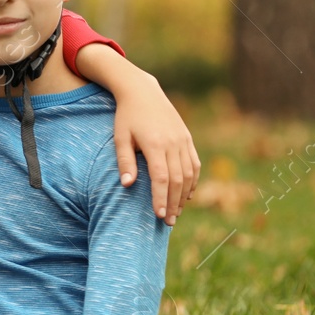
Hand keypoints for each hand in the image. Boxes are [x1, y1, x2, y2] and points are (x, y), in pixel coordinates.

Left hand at [111, 72, 200, 224]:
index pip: (161, 178)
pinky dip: (192, 181)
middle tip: (169, 222)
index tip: (159, 215)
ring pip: (189, 173)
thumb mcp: (120, 137)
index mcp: (155, 143)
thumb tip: (128, 186)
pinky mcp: (187, 138)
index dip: (161, 198)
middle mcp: (172, 142)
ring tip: (177, 212)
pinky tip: (187, 195)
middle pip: (177, 179)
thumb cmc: (126, 116)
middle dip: (173, 203)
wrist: (142, 91)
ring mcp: (183, 140)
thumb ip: (125, 162)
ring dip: (184, 195)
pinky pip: (194, 163)